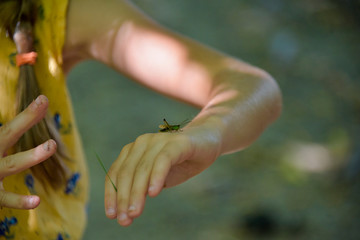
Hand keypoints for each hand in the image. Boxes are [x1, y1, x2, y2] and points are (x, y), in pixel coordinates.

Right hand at [0, 95, 56, 208]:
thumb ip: (6, 138)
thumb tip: (23, 120)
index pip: (12, 128)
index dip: (29, 114)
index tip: (44, 99)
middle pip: (8, 134)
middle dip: (26, 119)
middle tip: (44, 101)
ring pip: (11, 164)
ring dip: (32, 155)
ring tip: (51, 145)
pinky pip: (6, 199)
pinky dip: (20, 201)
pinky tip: (37, 201)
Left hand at [104, 130, 218, 225]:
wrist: (206, 143)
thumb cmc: (179, 162)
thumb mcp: (157, 178)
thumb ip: (142, 188)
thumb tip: (124, 211)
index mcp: (133, 150)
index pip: (116, 173)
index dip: (112, 194)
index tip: (111, 215)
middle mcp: (142, 143)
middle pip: (127, 172)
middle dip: (124, 197)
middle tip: (124, 219)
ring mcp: (159, 140)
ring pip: (143, 168)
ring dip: (137, 192)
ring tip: (135, 212)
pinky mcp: (177, 142)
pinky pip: (163, 160)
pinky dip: (156, 176)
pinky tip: (153, 193)